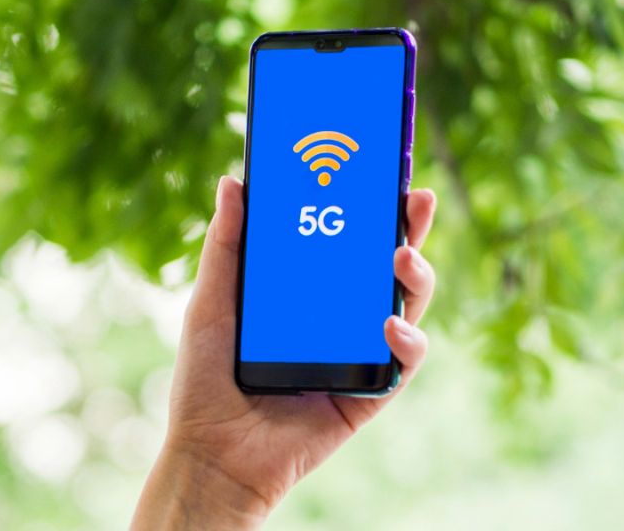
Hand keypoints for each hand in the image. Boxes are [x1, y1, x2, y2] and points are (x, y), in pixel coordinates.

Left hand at [132, 177, 436, 529]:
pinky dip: (406, 341)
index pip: (347, 243)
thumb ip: (227, 246)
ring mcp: (357, 355)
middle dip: (410, 231)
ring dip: (415, 278)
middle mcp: (338, 320)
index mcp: (306, 295)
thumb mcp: (213, 303)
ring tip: (402, 257)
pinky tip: (388, 326)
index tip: (385, 172)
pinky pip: (403, 363)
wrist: (212, 451)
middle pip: (386, 268)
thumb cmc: (206, 379)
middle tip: (417, 200)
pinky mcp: (370, 394)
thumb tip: (232, 181)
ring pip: (406, 308)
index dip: (370, 209)